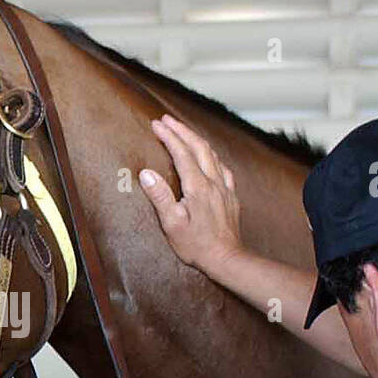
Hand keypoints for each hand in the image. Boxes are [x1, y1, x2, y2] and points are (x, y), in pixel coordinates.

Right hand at [140, 115, 242, 273]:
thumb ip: (160, 196)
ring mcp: (225, 188)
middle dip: (182, 130)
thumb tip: (146, 173)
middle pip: (198, 146)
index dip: (169, 136)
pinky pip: (222, 167)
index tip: (156, 124)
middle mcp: (213, 182)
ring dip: (196, 139)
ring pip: (212, 154)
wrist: (226, 258)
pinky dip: (212, 155)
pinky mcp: (231, 196)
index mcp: (198, 187)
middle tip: (166, 119)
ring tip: (183, 131)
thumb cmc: (197, 245)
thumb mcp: (172, 224)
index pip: (181, 153)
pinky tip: (209, 157)